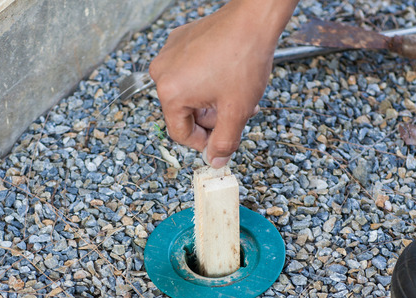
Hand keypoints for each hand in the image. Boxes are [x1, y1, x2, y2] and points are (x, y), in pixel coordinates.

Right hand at [149, 0, 295, 167]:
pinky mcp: (179, 41)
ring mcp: (169, 54)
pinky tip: (227, 76)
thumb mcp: (236, 111)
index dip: (202, 142)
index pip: (180, 132)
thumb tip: (215, 160)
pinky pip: (189, 71)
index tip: (219, 141)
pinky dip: (207, 79)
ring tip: (235, 95)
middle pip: (184, 112)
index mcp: (170, 92)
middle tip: (234, 115)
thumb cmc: (244, 59)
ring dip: (211, 99)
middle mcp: (162, 72)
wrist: (253, 20)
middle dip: (211, 118)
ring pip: (188, 92)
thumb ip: (224, 142)